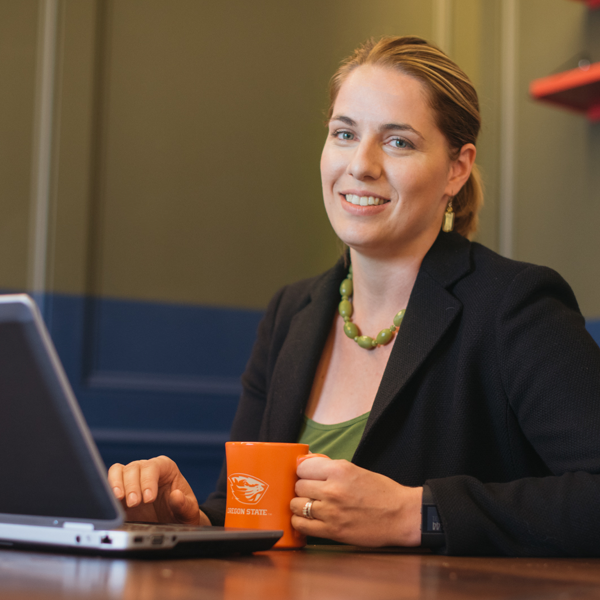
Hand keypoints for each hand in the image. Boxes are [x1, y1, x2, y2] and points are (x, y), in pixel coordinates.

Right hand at [108, 455, 209, 524]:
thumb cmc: (181, 513)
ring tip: (121, 500)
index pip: (154, 466)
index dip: (149, 480)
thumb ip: (184, 505)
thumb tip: (176, 496)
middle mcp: (147, 470)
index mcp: (166, 468)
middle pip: (134, 467)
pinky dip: (108, 490)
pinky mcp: (120, 492)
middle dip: (132, 485)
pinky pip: (109, 483)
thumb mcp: (189, 511)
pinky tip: (112, 502)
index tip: (149, 498)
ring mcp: (132, 479)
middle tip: (134, 503)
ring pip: (118, 471)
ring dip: (117, 485)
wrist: (172, 524)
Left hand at [290, 456, 421, 546]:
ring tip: (310, 506)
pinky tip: (308, 519)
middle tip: (311, 492)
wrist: (400, 516)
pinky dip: (300, 522)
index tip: (307, 476)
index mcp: (339, 470)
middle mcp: (332, 489)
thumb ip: (330, 468)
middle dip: (303, 489)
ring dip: (300, 505)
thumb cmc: (381, 492)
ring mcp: (331, 512)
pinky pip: (302, 525)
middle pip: (298, 486)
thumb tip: (305, 463)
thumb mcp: (355, 469)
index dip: (304, 472)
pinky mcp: (332, 531)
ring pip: (296, 505)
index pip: (302, 467)